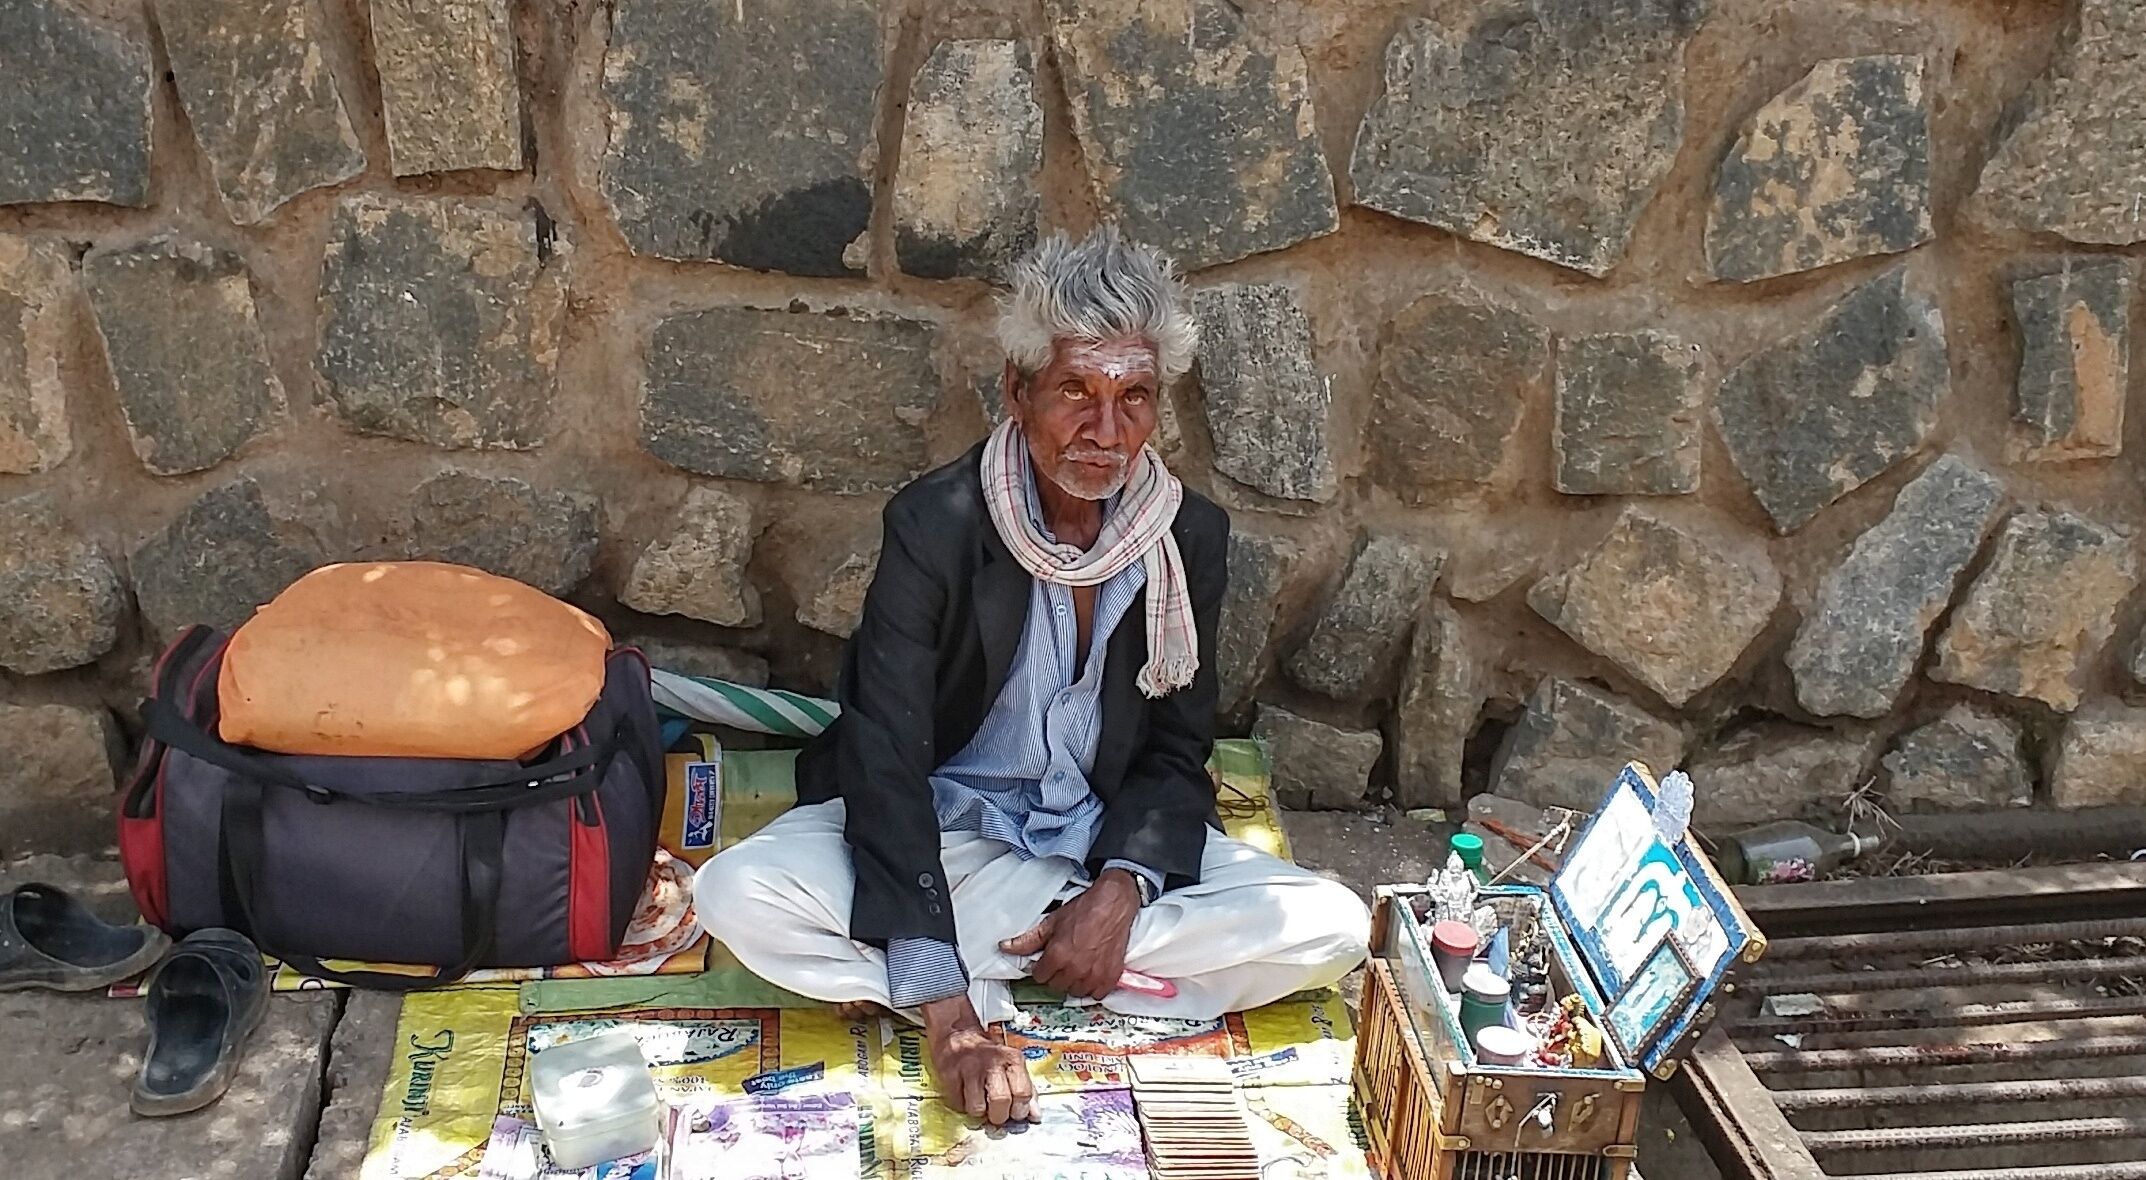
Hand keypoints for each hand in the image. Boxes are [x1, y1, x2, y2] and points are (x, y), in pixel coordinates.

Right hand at [920, 995, 1034, 1124]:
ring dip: (979, 1112)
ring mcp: (970, 1067)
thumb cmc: (989, 1056)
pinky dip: (962, 1105)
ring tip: (979, 1102)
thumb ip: (1026, 1090)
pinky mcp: (950, 1074)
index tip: (1015, 1114)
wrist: (958, 1035)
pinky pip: (958, 1104)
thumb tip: (1035, 1116)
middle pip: (1001, 1101)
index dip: (1020, 1111)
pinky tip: (965, 1094)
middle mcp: (992, 1062)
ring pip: (977, 1108)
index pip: (1023, 1093)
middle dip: (999, 1116)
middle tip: (996, 1114)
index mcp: (1013, 1060)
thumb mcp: (1012, 1066)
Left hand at [997, 869, 1138, 998]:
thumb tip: (1005, 947)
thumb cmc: (1084, 910)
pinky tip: (1091, 973)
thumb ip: (1028, 940)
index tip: (1048, 960)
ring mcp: (1094, 975)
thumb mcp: (1052, 922)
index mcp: (1057, 956)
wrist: (1113, 904)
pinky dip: (1093, 987)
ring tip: (1077, 966)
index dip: (1042, 967)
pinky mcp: (1110, 977)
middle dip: (1056, 975)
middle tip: (1063, 961)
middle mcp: (1075, 969)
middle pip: (1056, 986)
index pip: (1040, 977)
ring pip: (1075, 992)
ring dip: (1074, 982)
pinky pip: (1096, 994)